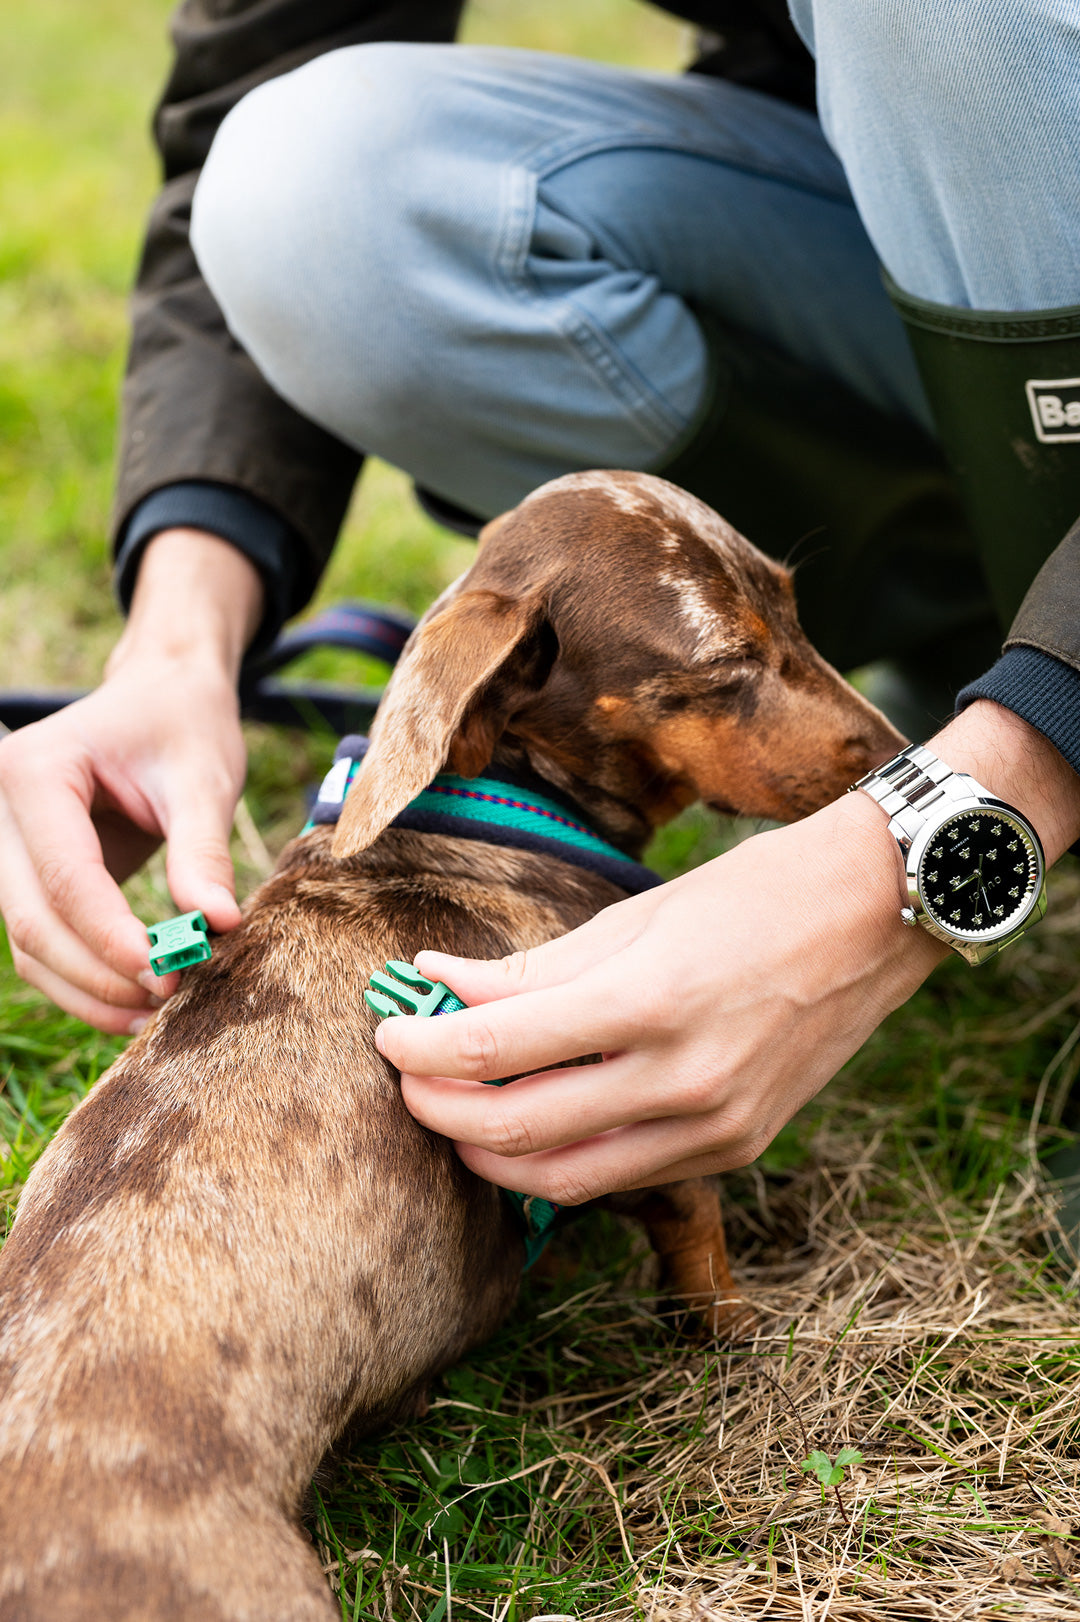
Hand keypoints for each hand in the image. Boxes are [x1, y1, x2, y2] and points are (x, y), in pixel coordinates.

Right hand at [0, 529, 261, 1032]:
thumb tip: (218, 924)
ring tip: (156, 1014)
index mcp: (36, 771)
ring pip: (28, 942)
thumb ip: (204, 851)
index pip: (66, 874)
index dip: (111, 934)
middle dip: (99, 972)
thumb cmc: (184, 726)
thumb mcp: (203, 779)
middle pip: (33, 918)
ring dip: (88, 990)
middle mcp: (2, 809)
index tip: (168, 972)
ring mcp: (7, 846)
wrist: (165, 699)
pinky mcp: (28, 875)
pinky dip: (84, 979)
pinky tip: (135, 1001)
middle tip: (169, 1000)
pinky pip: (42, 942)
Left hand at [379, 790, 944, 1202]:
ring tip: (455, 1111)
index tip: (387, 1031)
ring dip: (489, 1153)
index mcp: (648, 1001)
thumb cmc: (753, 895)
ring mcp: (713, 1126)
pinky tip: (536, 1122)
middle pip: (514, 1132)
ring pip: (563, 1179)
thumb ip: (531, 968)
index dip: (418, 1046)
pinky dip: (562, 1157)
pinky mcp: (735, 1148)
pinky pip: (621, 1174)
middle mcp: (682, 1080)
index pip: (491, 1049)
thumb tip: (437, 983)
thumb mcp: (635, 916)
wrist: (875, 918)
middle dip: (438, 1110)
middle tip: (405, 1078)